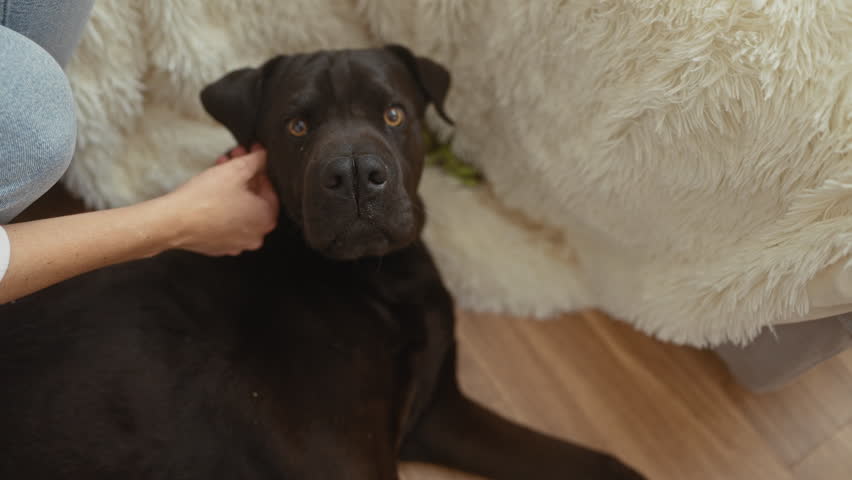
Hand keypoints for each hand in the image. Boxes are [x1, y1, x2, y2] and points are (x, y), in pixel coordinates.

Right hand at [162, 145, 278, 255]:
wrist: (174, 222)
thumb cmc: (206, 197)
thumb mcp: (236, 170)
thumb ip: (257, 160)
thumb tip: (265, 155)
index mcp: (266, 219)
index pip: (270, 189)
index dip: (259, 168)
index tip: (250, 155)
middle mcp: (256, 236)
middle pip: (254, 199)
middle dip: (244, 175)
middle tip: (233, 158)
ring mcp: (237, 244)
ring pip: (240, 210)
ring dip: (233, 188)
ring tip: (219, 169)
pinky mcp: (218, 247)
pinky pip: (226, 223)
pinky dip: (223, 207)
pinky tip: (211, 192)